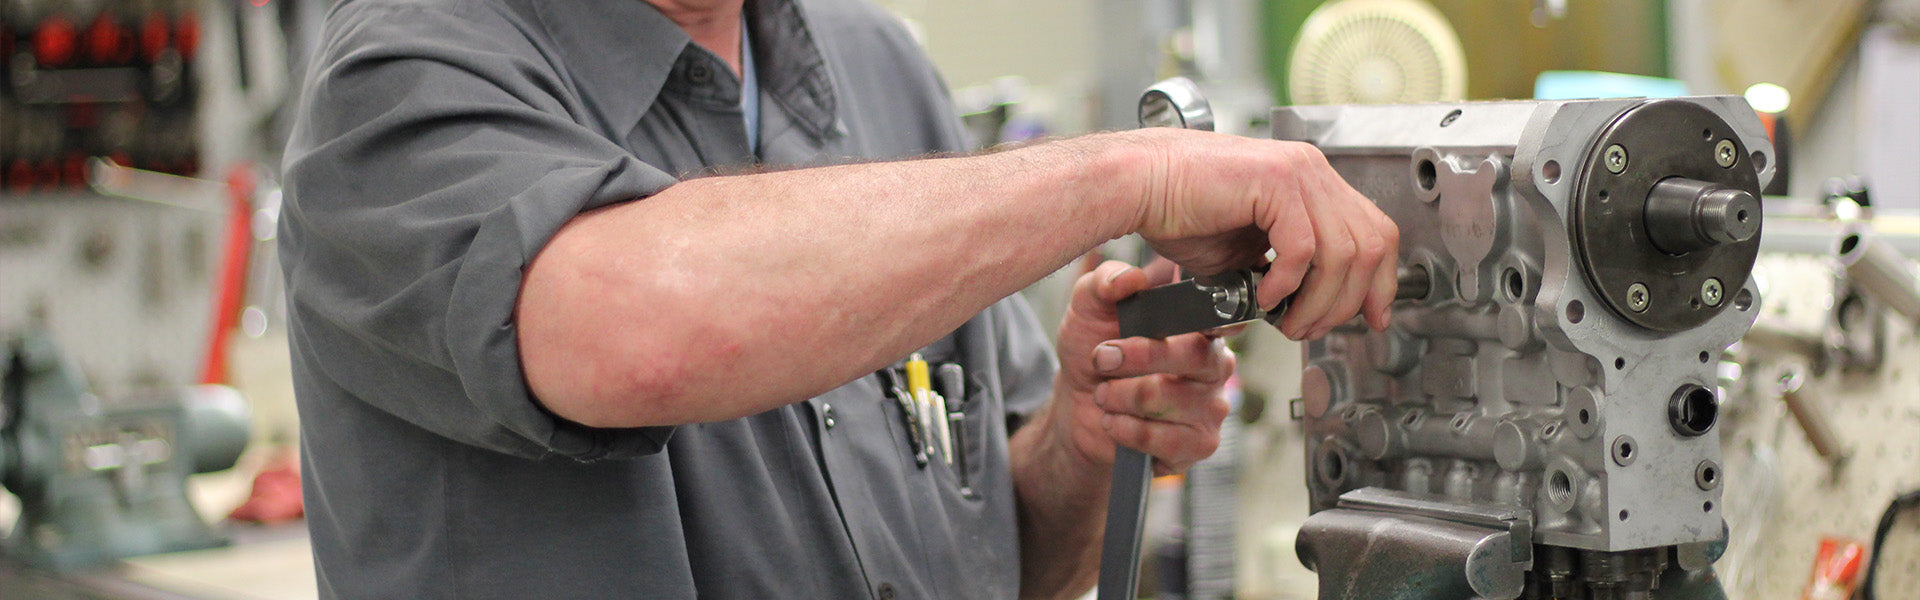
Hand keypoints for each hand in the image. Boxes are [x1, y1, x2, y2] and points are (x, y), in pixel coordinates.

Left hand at [1047, 260, 1235, 474]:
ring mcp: (1212, 408)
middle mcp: (1215, 365)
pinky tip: (1114, 422)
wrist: (1079, 407)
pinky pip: (1167, 440)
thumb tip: (1130, 278)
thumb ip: (1105, 282)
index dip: (1208, 316)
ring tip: (1104, 394)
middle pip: (1191, 354)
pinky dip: (1127, 430)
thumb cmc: (1095, 351)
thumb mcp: (1089, 309)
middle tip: (1102, 359)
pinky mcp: (1198, 445)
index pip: (1220, 317)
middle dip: (1136, 356)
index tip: (1181, 317)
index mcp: (1200, 327)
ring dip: (1120, 396)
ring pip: (1167, 398)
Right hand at [1118, 127, 1400, 339]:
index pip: (1376, 233)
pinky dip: (1287, 282)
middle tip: (1311, 327)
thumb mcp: (1247, 253)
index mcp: (1312, 183)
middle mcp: (1312, 171)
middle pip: (1371, 245)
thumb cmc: (1180, 213)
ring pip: (1343, 251)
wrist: (1138, 187)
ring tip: (1286, 321)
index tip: (1374, 317)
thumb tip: (1308, 312)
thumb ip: (1287, 274)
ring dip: (1318, 300)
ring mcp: (1297, 171)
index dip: (1382, 281)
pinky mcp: (1273, 180)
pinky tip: (1264, 294)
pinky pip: (1303, 246)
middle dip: (1349, 301)